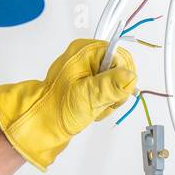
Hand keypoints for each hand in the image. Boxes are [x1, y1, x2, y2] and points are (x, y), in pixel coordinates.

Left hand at [0, 38, 136, 170]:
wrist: (43, 123)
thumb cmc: (58, 107)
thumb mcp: (87, 96)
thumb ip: (110, 85)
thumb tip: (130, 77)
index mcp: (86, 51)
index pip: (121, 56)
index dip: (121, 76)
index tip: (112, 92)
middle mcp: (88, 57)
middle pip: (121, 70)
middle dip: (116, 90)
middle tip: (101, 102)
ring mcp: (89, 70)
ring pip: (117, 83)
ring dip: (110, 99)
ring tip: (94, 107)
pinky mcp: (90, 83)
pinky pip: (110, 91)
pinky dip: (105, 103)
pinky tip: (93, 108)